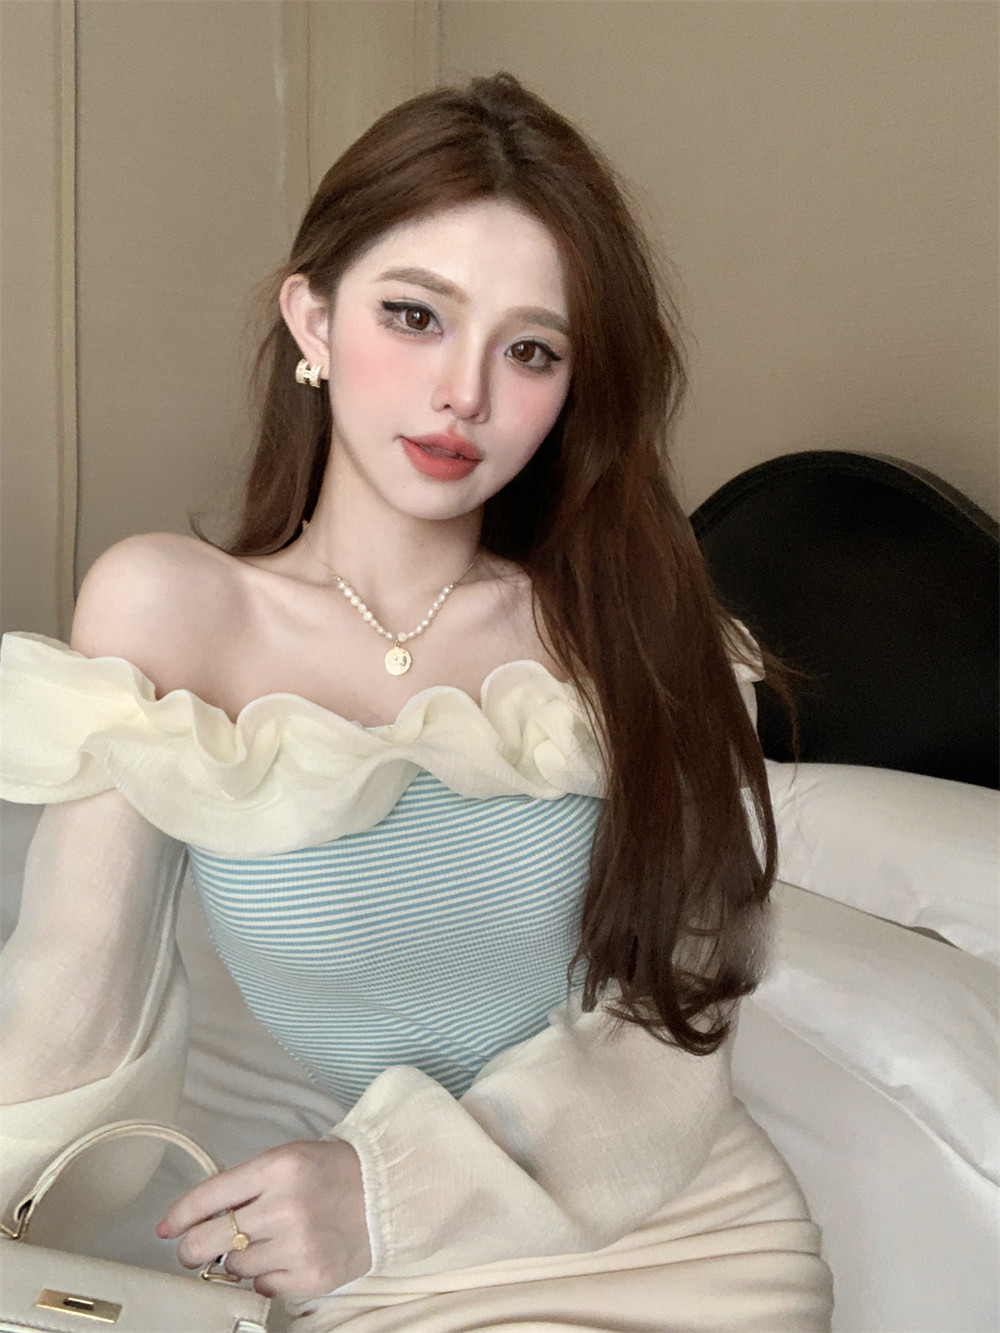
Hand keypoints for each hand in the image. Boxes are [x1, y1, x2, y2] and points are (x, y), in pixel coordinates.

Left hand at [156, 1138, 371, 1298]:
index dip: (180, 1215)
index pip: (210, 1195)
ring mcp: (299, 1245)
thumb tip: (199, 1217)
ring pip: (235, 1267)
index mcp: (277, 1168)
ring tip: (258, 1244)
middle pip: (211, 1240)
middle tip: (192, 1249)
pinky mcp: (312, 1277)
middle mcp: (285, 1207)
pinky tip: (281, 1257)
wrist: (388, 1192)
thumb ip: (246, 1184)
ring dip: (236, 1260)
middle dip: (192, 1248)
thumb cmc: (333, 1172)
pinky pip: (264, 1286)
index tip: (165, 1228)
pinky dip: (264, 1276)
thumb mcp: (288, 1160)